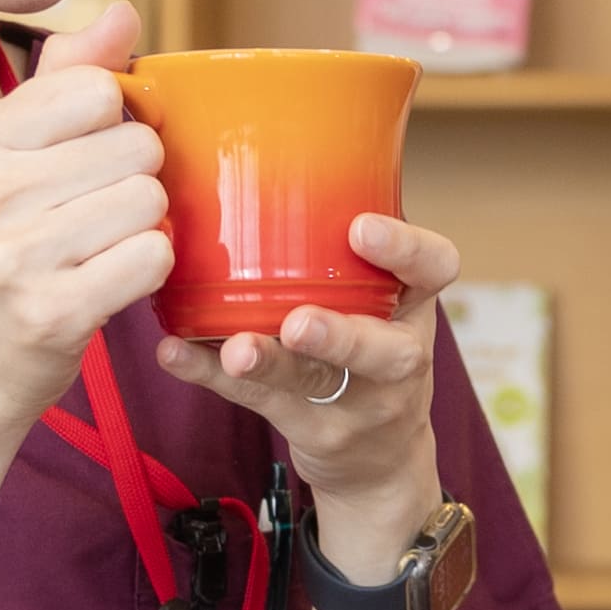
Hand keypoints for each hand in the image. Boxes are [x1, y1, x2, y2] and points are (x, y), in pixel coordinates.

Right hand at [0, 4, 173, 443]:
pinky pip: (153, 256)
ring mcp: (13, 252)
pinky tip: (108, 286)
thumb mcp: (0, 167)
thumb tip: (126, 13)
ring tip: (98, 254)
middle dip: (135, 183)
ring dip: (144, 230)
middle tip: (94, 222)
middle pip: (136, 143)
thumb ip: (62, 85)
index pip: (96, 89)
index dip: (114, 126)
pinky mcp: (52, 310)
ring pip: (150, 199)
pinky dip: (147, 272)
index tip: (87, 166)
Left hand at [162, 206, 459, 565]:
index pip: (434, 269)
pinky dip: (210, 375)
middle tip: (298, 322)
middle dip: (340, 336)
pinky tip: (175, 354)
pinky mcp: (313, 429)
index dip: (406, 250)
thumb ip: (340, 248)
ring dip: (269, 364)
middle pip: (383, 351)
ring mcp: (358, 402)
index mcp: (414, 304)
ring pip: (314, 383)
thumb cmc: (366, 347)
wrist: (380, 457)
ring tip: (233, 349)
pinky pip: (256, 401)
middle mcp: (398, 358)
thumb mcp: (380, 299)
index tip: (362, 228)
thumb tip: (251, 152)